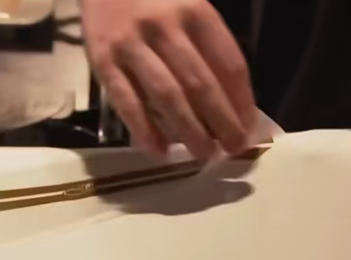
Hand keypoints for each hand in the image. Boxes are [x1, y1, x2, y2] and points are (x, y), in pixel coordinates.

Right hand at [81, 0, 256, 157]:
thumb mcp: (190, 5)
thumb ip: (210, 47)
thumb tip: (234, 103)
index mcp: (195, 11)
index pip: (229, 64)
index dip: (242, 101)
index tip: (249, 127)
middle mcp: (164, 26)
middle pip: (201, 84)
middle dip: (222, 122)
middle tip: (233, 149)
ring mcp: (131, 43)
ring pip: (167, 95)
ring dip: (190, 130)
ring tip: (205, 154)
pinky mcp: (101, 59)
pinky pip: (126, 100)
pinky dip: (144, 129)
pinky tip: (159, 150)